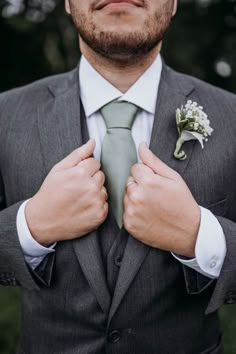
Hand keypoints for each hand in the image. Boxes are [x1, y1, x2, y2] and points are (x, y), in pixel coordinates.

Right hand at [25, 139, 107, 245]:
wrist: (43, 220)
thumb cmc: (50, 193)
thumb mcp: (59, 169)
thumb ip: (78, 154)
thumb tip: (93, 142)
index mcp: (81, 173)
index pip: (95, 163)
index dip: (85, 169)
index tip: (76, 177)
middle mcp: (91, 187)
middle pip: (101, 175)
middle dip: (91, 179)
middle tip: (76, 188)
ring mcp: (96, 202)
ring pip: (104, 190)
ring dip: (95, 192)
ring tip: (79, 199)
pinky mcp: (100, 215)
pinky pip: (105, 204)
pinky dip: (97, 205)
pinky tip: (84, 208)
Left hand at [123, 143, 200, 257]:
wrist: (189, 232)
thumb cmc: (182, 203)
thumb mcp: (173, 178)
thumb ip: (153, 161)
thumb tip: (141, 146)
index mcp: (148, 182)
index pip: (135, 168)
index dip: (147, 174)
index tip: (156, 183)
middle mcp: (136, 197)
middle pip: (129, 182)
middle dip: (140, 185)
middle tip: (155, 196)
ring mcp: (131, 212)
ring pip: (126, 196)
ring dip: (135, 199)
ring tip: (152, 206)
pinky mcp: (129, 225)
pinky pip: (125, 211)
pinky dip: (134, 212)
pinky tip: (148, 216)